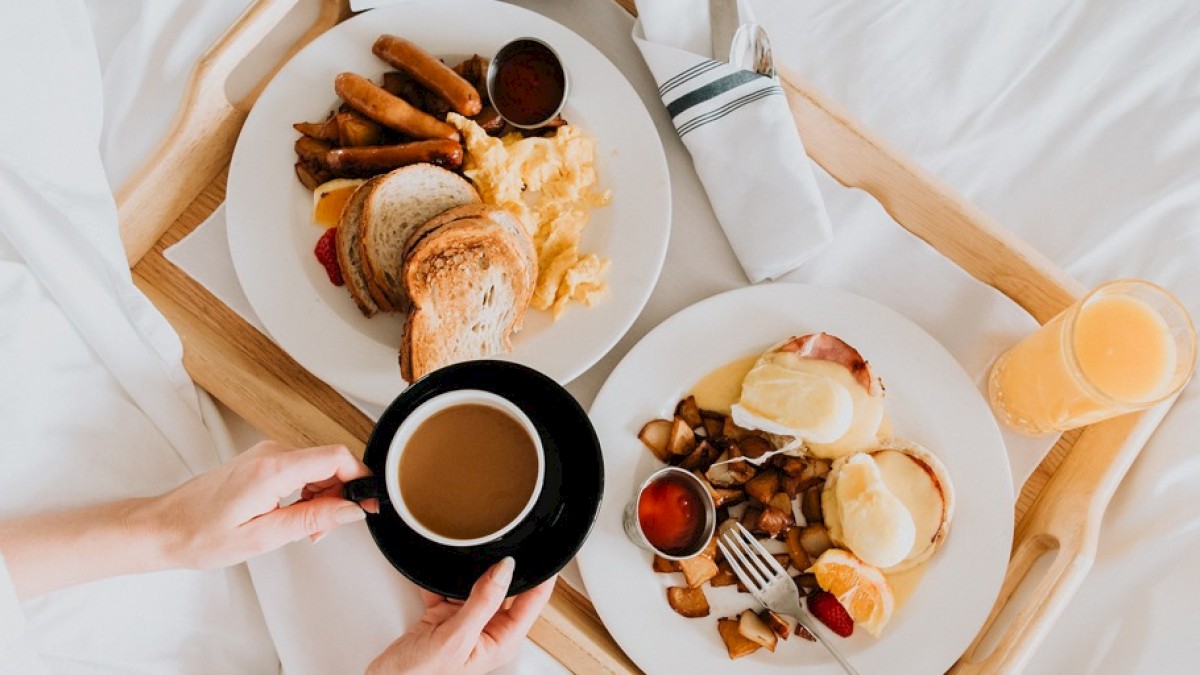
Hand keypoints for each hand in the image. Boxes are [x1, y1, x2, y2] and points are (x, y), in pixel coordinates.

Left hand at [151, 440, 370, 568]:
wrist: (164, 527)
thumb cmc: (200, 535)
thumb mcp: (263, 536)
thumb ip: (313, 519)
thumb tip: (352, 509)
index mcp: (272, 468)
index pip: (336, 456)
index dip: (361, 478)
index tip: (369, 503)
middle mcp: (271, 453)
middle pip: (331, 462)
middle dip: (340, 495)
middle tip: (325, 530)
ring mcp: (266, 454)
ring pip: (318, 467)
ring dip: (324, 497)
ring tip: (305, 530)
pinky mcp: (262, 461)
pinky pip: (302, 469)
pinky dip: (308, 493)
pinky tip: (294, 516)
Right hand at [367, 558, 554, 674]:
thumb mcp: (455, 638)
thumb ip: (483, 602)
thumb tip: (505, 569)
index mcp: (501, 640)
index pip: (534, 600)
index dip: (542, 574)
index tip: (543, 548)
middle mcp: (487, 630)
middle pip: (505, 587)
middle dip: (500, 566)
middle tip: (500, 540)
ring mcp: (466, 622)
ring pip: (476, 583)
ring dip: (468, 570)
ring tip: (466, 551)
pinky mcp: (443, 615)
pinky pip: (447, 586)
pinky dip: (440, 577)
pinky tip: (437, 568)